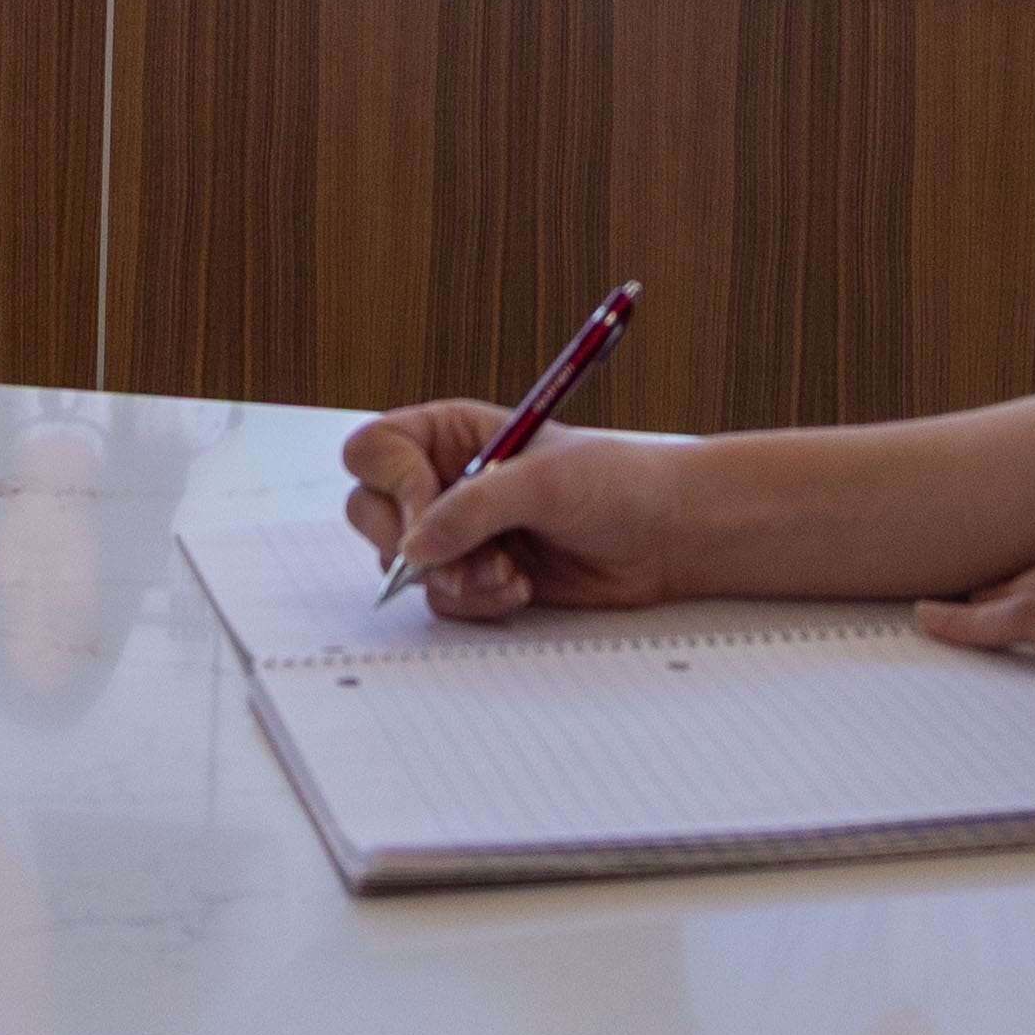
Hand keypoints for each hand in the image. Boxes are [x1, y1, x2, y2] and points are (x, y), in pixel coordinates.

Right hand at [342, 403, 696, 621]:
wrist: (664, 537)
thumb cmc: (617, 484)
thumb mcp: (546, 482)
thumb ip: (476, 507)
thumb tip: (415, 545)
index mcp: (453, 433)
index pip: (376, 450)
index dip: (394, 484)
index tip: (433, 515)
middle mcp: (444, 478)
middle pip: (371, 511)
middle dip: (415, 545)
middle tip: (464, 560)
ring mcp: (457, 530)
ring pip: (405, 565)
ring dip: (454, 579)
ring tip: (511, 574)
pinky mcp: (475, 574)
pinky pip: (440, 599)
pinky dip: (475, 601)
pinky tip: (522, 589)